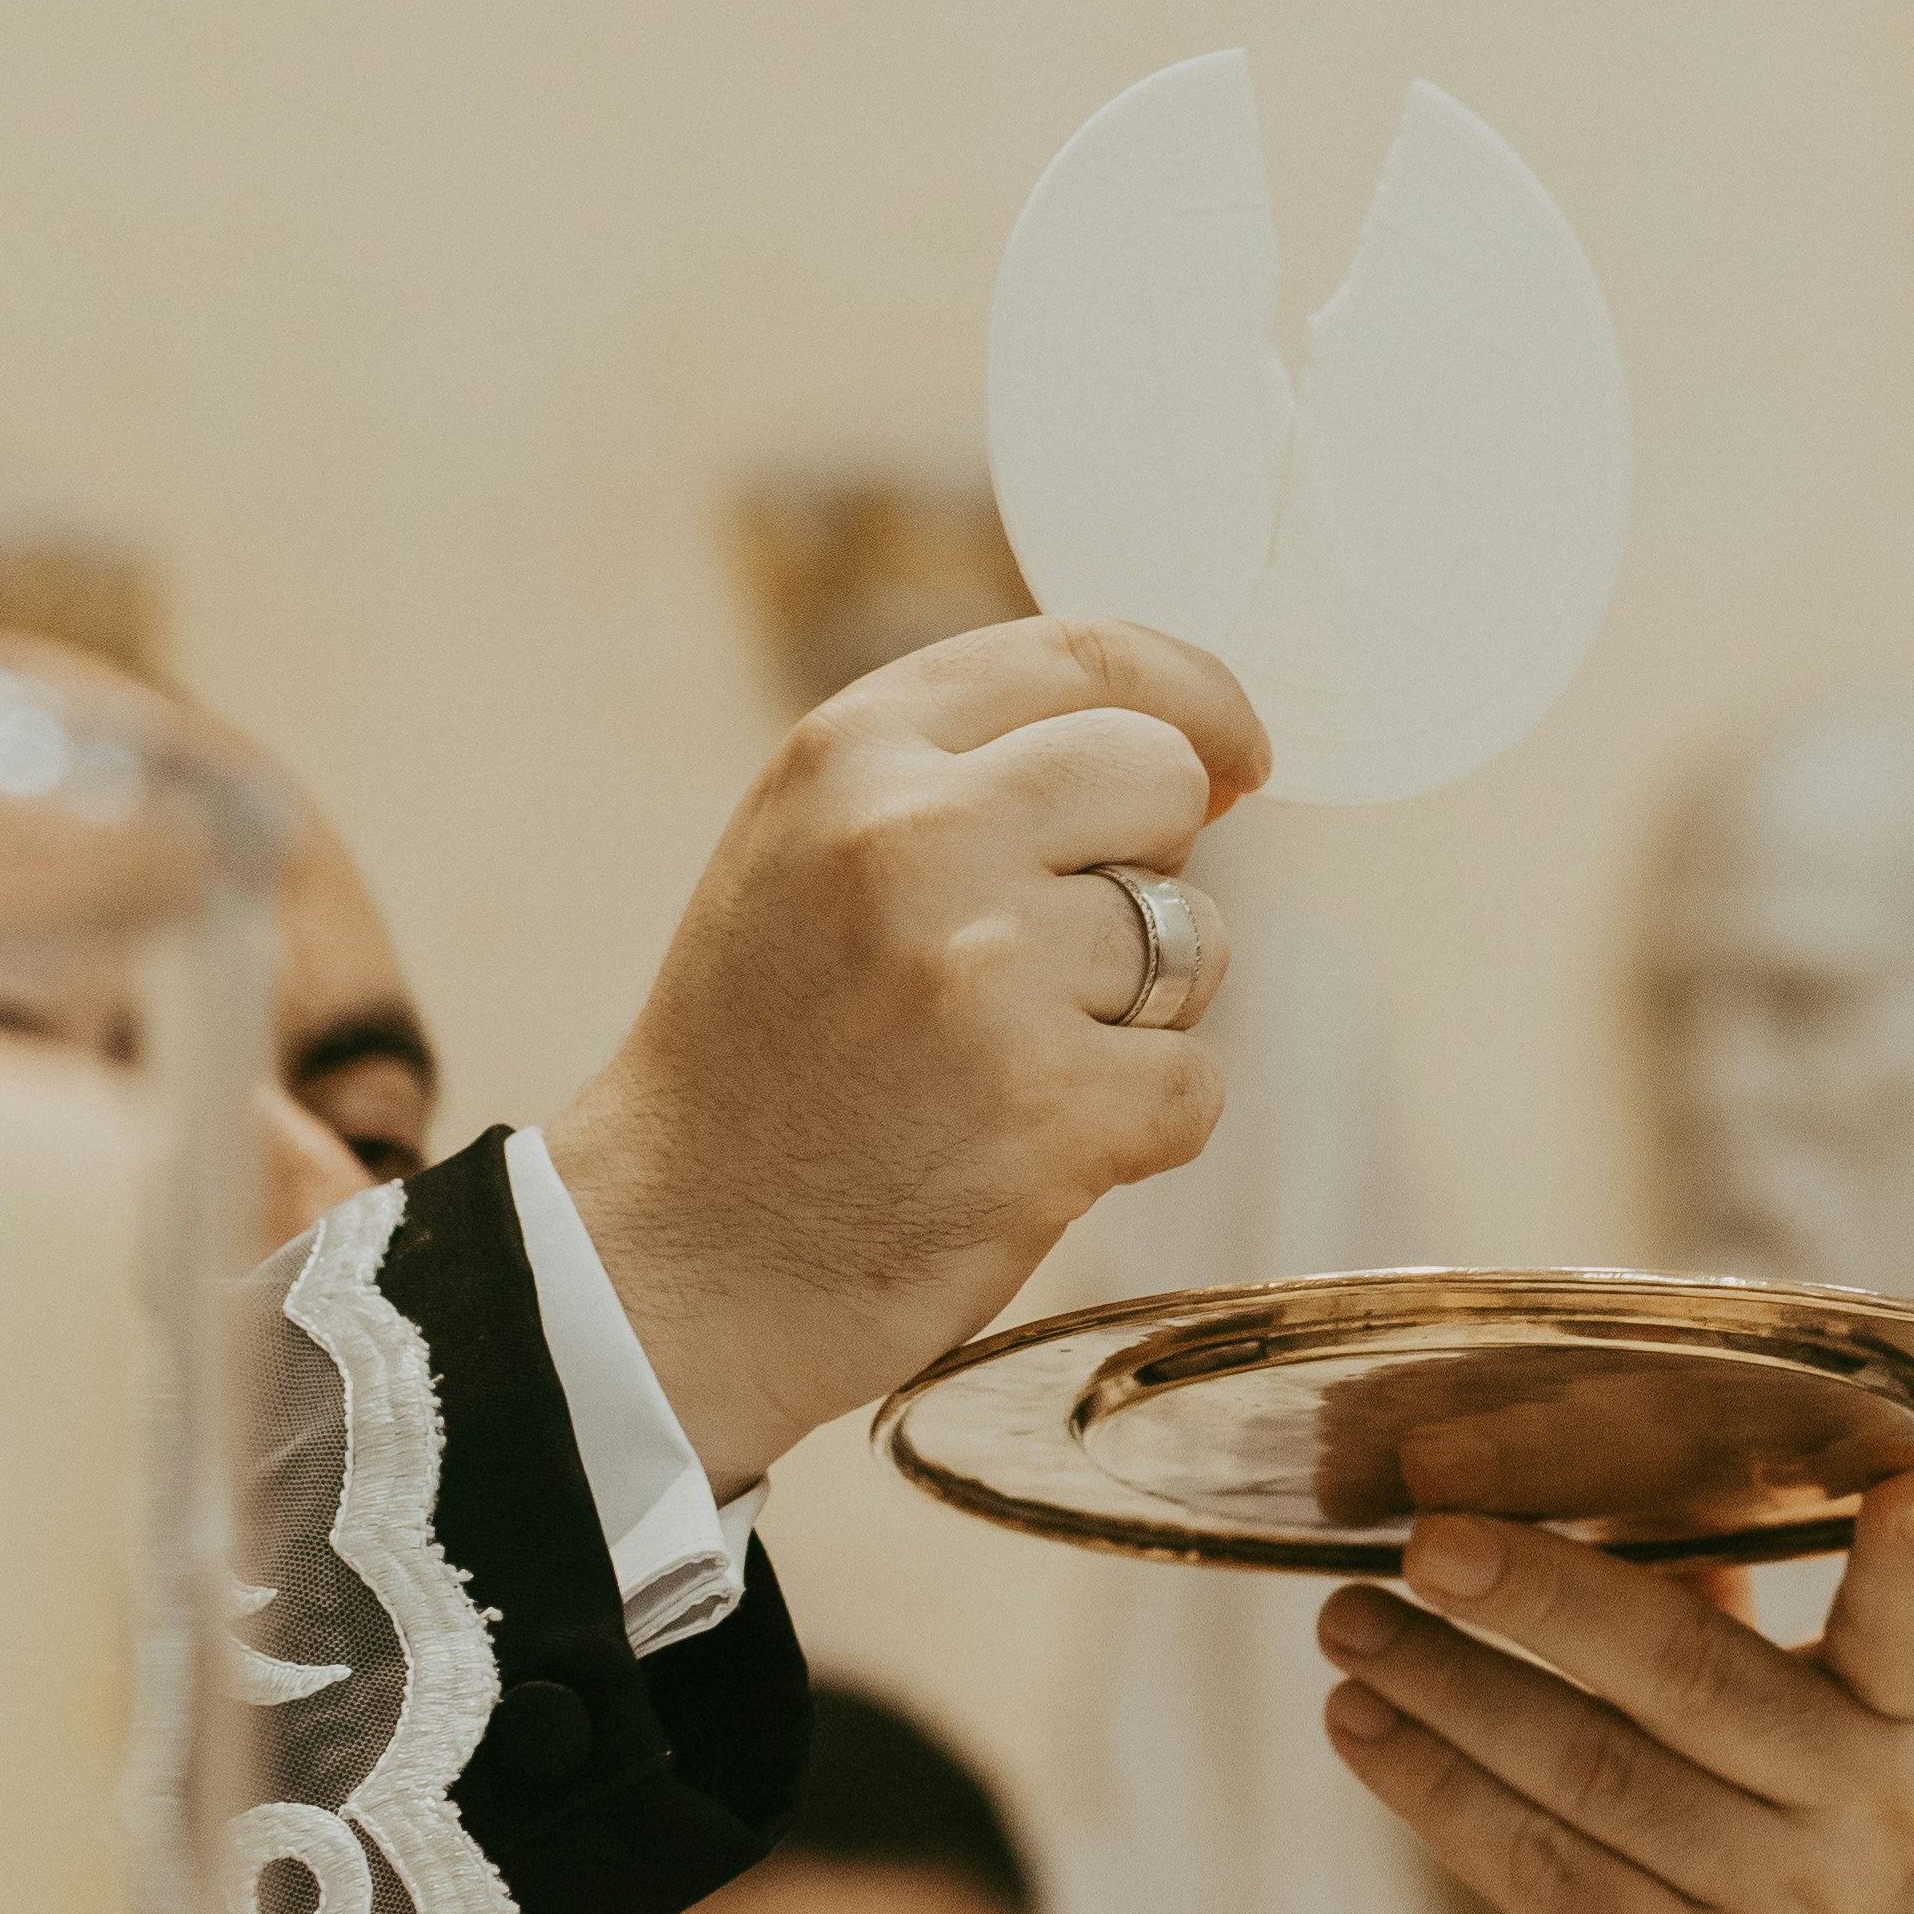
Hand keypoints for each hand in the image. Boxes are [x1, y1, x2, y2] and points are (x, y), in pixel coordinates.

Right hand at [549, 618, 1266, 1491]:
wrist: (677, 1258)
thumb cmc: (764, 1053)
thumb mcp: (810, 847)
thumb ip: (967, 774)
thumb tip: (1193, 757)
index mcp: (850, 752)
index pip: (1082, 655)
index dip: (1192, 698)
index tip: (1236, 755)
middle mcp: (914, 839)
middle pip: (1161, 780)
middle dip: (1158, 863)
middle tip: (1066, 955)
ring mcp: (985, 974)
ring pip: (1196, 944)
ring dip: (1139, 1015)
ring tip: (1004, 1065)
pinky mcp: (1050, 1111)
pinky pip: (1194, 1083)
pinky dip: (1138, 1128)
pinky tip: (1025, 1150)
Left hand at [1317, 1475, 1913, 1913]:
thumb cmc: (1761, 1858)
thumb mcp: (1792, 1754)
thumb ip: (1717, 1622)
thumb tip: (1565, 1471)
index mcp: (1900, 1733)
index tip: (1909, 1478)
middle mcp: (1862, 1824)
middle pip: (1691, 1679)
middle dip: (1546, 1598)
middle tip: (1429, 1539)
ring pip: (1583, 1771)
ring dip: (1447, 1685)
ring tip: (1349, 1620)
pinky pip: (1530, 1863)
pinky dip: (1430, 1783)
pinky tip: (1360, 1721)